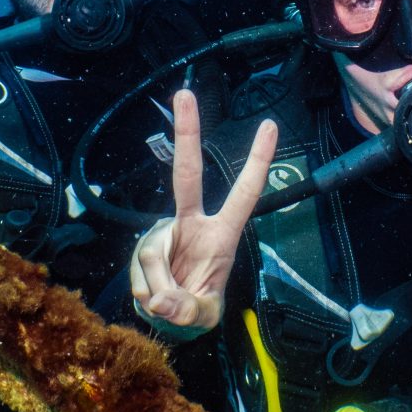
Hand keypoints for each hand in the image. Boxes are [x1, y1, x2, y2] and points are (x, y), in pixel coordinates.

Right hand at [128, 90, 277, 334]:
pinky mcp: (143, 247)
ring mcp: (164, 232)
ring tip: (169, 302)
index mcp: (221, 234)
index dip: (258, 162)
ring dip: (160, 287)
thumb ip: (189, 309)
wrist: (164, 318)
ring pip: (154, 253)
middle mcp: (191, 223)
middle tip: (184, 94)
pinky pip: (141, 272)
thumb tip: (165, 301)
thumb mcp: (204, 315)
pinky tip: (154, 298)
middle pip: (187, 174)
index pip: (244, 194)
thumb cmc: (196, 305)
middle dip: (186, 134)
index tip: (271, 125)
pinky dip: (147, 294)